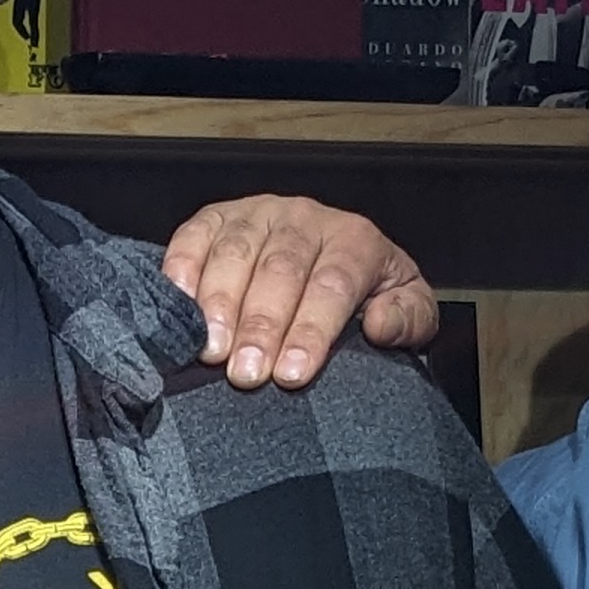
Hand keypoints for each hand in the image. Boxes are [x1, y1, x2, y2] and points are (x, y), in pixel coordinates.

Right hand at [161, 195, 437, 386]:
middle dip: (261, 326)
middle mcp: (305, 219)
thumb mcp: (406, 311)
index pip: (333, 283)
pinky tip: (180, 306)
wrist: (334, 262)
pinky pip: (194, 237)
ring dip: (219, 304)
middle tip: (246, 374)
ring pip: (236, 253)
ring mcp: (257, 214)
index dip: (312, 330)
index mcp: (356, 239)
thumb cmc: (367, 299)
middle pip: (280, 270)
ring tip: (211, 351)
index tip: (292, 374)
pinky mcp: (216, 218)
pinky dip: (182, 269)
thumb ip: (408, 320)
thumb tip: (380, 325)